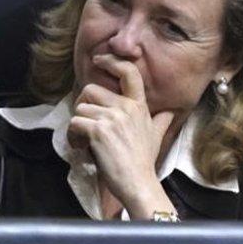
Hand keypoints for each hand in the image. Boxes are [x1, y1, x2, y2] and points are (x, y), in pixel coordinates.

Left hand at [67, 55, 176, 218]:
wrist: (138, 183)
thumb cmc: (143, 161)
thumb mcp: (156, 136)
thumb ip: (160, 120)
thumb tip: (169, 112)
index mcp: (138, 106)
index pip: (129, 73)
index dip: (112, 62)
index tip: (99, 60)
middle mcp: (126, 108)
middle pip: (90, 90)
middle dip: (83, 107)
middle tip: (86, 125)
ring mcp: (112, 118)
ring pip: (80, 109)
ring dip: (77, 126)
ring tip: (84, 141)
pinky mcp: (98, 130)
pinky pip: (74, 123)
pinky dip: (72, 136)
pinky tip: (81, 147)